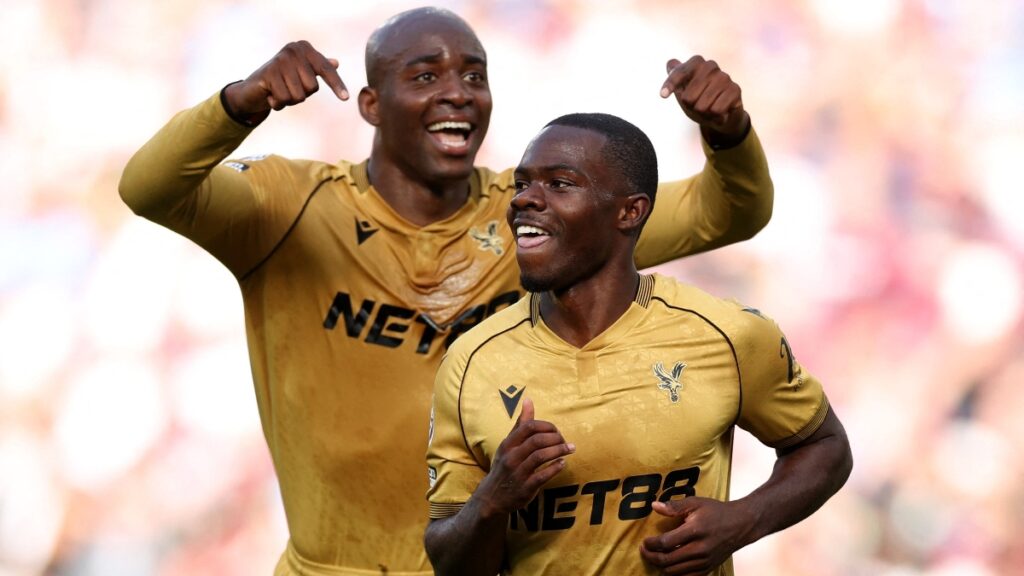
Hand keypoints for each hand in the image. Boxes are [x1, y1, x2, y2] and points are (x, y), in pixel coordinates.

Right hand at [225, 40, 348, 119]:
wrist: (253, 89)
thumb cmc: (283, 80)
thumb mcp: (302, 74)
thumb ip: (318, 67)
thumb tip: (335, 62)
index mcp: (304, 48)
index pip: (326, 70)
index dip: (336, 85)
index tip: (346, 99)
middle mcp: (293, 50)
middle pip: (312, 87)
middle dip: (302, 95)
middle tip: (288, 88)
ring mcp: (280, 60)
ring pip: (299, 95)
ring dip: (289, 101)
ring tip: (279, 92)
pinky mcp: (268, 73)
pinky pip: (284, 99)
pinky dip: (278, 104)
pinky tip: (270, 96)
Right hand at [473, 398, 573, 517]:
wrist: (492, 497)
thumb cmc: (504, 465)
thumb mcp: (509, 444)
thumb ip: (521, 424)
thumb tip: (529, 401)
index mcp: (508, 444)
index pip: (529, 427)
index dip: (547, 426)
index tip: (556, 430)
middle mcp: (511, 457)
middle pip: (537, 440)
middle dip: (556, 438)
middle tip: (565, 441)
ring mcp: (518, 473)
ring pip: (540, 456)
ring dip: (559, 451)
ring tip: (570, 449)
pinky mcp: (525, 488)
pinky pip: (542, 476)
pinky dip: (554, 468)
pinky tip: (562, 463)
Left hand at [639, 497, 755, 574]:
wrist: (741, 525)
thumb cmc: (717, 512)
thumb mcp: (696, 503)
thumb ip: (674, 506)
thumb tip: (654, 506)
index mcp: (695, 531)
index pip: (665, 543)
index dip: (650, 544)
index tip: (644, 541)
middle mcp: (699, 549)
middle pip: (667, 560)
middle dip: (651, 556)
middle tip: (644, 550)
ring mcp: (704, 561)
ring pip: (674, 572)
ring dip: (660, 566)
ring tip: (654, 557)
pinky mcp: (708, 568)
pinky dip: (674, 574)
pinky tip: (669, 565)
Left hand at [660, 56, 749, 145]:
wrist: (719, 115)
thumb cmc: (698, 100)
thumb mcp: (683, 91)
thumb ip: (675, 77)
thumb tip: (670, 63)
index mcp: (696, 63)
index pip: (680, 72)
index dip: (670, 84)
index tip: (663, 96)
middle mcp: (710, 66)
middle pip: (688, 96)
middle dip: (690, 107)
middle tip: (697, 105)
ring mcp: (724, 76)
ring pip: (702, 105)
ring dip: (703, 113)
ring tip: (708, 109)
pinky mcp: (735, 89)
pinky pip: (716, 110)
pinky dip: (715, 117)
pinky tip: (719, 112)